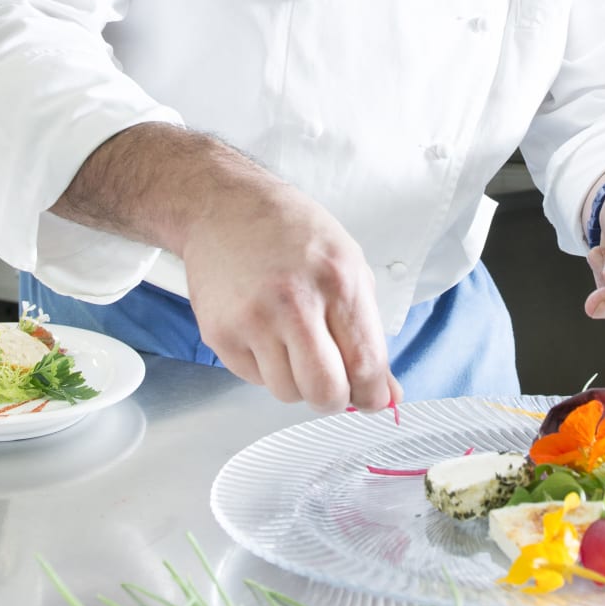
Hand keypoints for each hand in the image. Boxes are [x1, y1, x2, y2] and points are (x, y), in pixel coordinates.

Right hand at [181, 169, 401, 412]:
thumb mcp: (348, 264)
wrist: (225, 207)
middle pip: (325, 392)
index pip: (365, 364)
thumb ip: (368, 331)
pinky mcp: (219, 333)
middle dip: (334, 398)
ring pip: (287, 393)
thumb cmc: (291, 231)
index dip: (373, 394)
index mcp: (338, 281)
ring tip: (291, 342)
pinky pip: (253, 379)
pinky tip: (264, 332)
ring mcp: (253, 320)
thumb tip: (385, 392)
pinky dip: (265, 367)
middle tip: (332, 381)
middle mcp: (295, 302)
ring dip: (296, 380)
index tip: (371, 397)